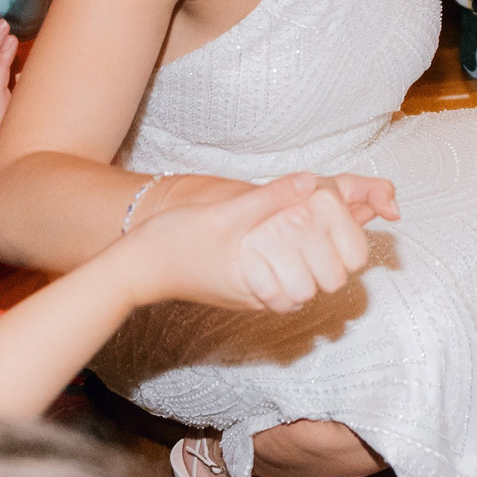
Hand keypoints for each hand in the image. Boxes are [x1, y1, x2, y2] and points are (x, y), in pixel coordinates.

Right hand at [118, 172, 372, 310]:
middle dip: (331, 252)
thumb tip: (310, 180)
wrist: (135, 269)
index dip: (339, 249)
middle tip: (335, 219)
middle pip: (321, 282)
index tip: (342, 220)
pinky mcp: (249, 287)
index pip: (324, 278)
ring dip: (313, 254)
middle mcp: (266, 296)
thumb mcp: (223, 215)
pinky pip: (285, 277)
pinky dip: (293, 258)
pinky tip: (289, 231)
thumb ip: (268, 198)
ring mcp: (257, 295)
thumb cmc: (174, 244)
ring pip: (305, 281)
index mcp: (265, 284)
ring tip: (315, 224)